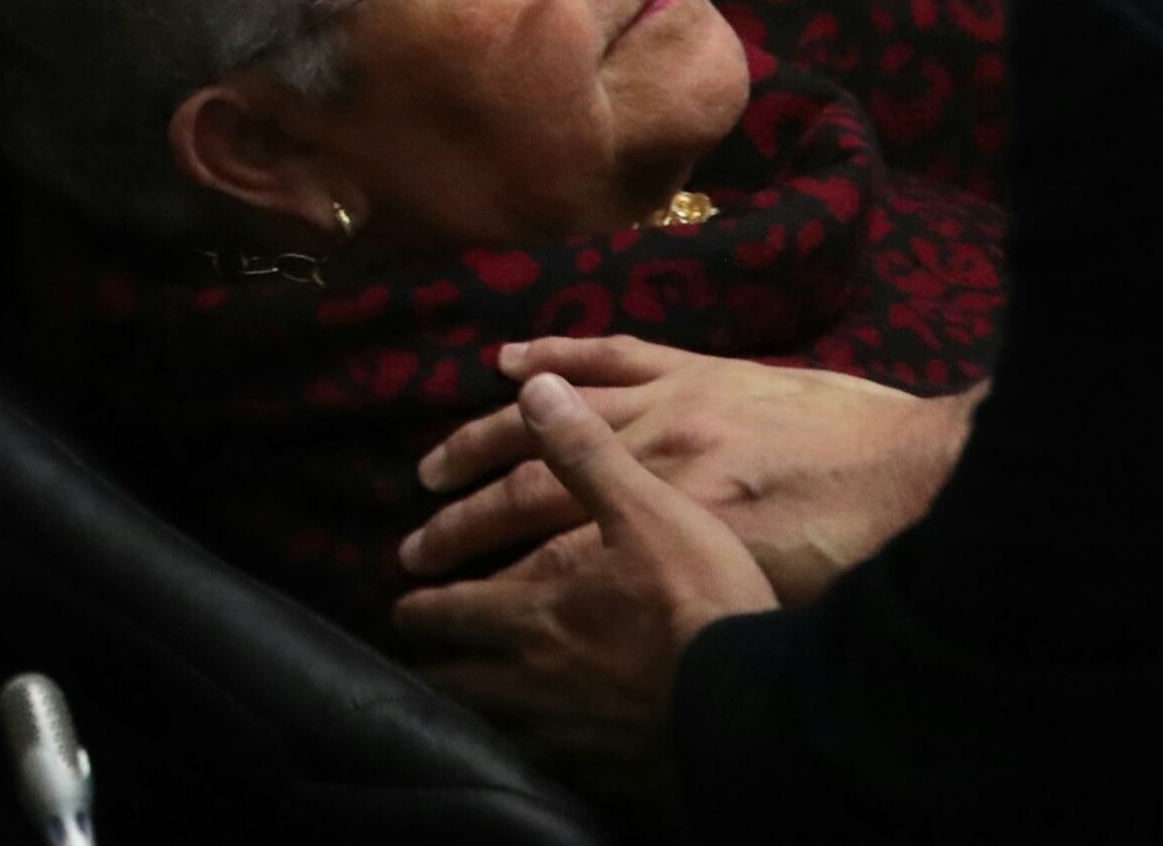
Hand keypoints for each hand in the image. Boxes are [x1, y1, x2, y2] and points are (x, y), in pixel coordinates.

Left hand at [396, 374, 776, 778]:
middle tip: (418, 658)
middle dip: (436, 661)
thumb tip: (528, 387)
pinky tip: (534, 750)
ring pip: (496, 721)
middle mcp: (533, 675)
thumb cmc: (700, 600)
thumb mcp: (648, 505)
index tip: (402, 600)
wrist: (759, 707)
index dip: (424, 604)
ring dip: (474, 706)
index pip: (454, 606)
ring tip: (462, 702)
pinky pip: (547, 764)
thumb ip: (583, 451)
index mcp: (534, 608)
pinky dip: (529, 750)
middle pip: (462, 672)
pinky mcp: (607, 775)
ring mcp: (567, 734)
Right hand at [405, 338, 974, 602]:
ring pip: (556, 411)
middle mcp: (656, 453)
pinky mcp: (703, 368)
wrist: (929, 473)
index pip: (552, 546)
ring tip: (435, 466)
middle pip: (533, 483)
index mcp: (670, 516)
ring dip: (484, 438)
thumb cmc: (859, 554)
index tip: (442, 589)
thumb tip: (614, 608)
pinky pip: (612, 351)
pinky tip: (508, 360)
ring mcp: (674, 399)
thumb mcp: (765, 593)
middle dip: (465, 518)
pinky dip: (555, 352)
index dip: (491, 571)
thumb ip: (682, 585)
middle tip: (412, 543)